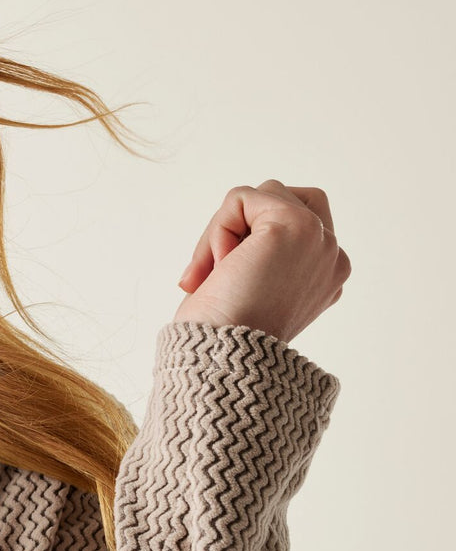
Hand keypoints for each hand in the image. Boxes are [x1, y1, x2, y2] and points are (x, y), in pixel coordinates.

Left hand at [173, 179, 350, 345]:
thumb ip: (259, 252)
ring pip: (260, 195)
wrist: (223, 355)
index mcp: (326, 275)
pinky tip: (223, 265)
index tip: (228, 284)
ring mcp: (320, 239)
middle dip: (240, 223)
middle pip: (282, 198)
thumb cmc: (221, 331)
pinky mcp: (296, 226)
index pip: (294, 220)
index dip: (248, 239)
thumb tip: (237, 227)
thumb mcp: (249, 286)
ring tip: (220, 270)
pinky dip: (218, 228)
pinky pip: (241, 198)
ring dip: (224, 229)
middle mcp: (332, 257)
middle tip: (218, 269)